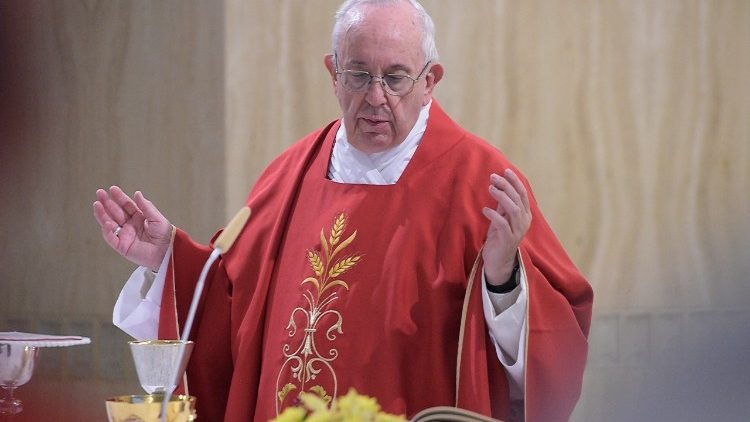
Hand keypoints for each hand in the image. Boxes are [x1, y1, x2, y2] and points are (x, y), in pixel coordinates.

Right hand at [93, 186, 171, 270]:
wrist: (167, 251)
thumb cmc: (165, 235)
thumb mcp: (157, 218)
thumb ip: (146, 207)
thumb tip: (137, 193)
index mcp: (138, 217)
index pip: (126, 205)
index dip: (119, 197)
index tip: (112, 189)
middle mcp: (130, 225)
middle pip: (115, 212)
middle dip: (107, 203)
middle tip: (99, 192)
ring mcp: (125, 235)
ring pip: (109, 223)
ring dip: (102, 214)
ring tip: (97, 204)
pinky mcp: (122, 246)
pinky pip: (111, 238)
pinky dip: (108, 231)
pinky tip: (108, 223)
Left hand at [482, 169, 531, 284]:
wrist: (498, 261)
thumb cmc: (499, 237)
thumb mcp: (501, 217)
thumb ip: (503, 204)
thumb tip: (499, 185)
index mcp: (525, 215)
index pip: (523, 194)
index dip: (515, 181)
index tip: (505, 171)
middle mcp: (524, 222)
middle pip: (518, 199)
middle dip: (506, 185)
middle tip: (493, 176)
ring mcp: (518, 231)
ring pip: (513, 209)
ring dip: (502, 197)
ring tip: (491, 188)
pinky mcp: (509, 240)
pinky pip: (503, 224)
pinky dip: (494, 215)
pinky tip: (485, 210)